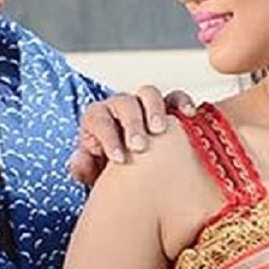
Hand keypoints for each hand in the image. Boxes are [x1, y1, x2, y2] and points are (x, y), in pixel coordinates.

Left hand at [68, 87, 196, 185]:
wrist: (129, 173)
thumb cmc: (108, 170)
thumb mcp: (93, 173)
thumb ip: (83, 168)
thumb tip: (79, 157)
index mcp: (98, 119)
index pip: (99, 120)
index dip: (108, 138)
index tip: (119, 159)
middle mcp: (120, 107)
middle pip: (125, 103)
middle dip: (132, 124)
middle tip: (139, 146)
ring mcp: (144, 106)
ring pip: (149, 95)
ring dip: (155, 110)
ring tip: (160, 130)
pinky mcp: (167, 109)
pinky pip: (175, 99)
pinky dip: (182, 103)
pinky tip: (189, 115)